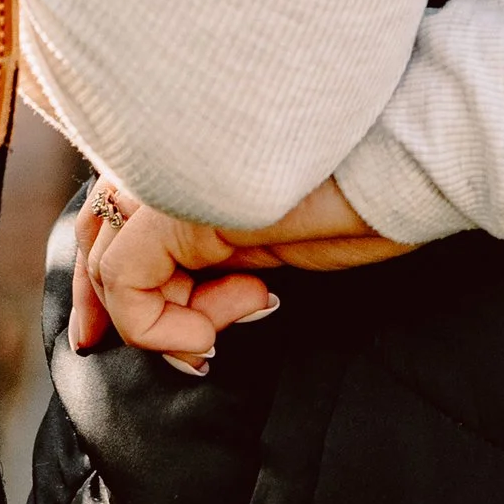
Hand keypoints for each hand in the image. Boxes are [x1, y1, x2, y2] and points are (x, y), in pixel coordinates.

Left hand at [72, 173, 414, 373]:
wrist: (406, 159)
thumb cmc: (368, 193)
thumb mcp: (279, 232)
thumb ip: (226, 250)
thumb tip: (199, 303)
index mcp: (198, 152)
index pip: (121, 205)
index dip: (111, 274)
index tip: (125, 329)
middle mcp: (175, 157)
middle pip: (97, 228)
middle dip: (105, 303)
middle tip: (132, 350)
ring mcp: (170, 177)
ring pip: (110, 263)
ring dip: (164, 321)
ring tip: (225, 329)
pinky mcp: (176, 208)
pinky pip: (127, 281)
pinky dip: (157, 327)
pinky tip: (212, 334)